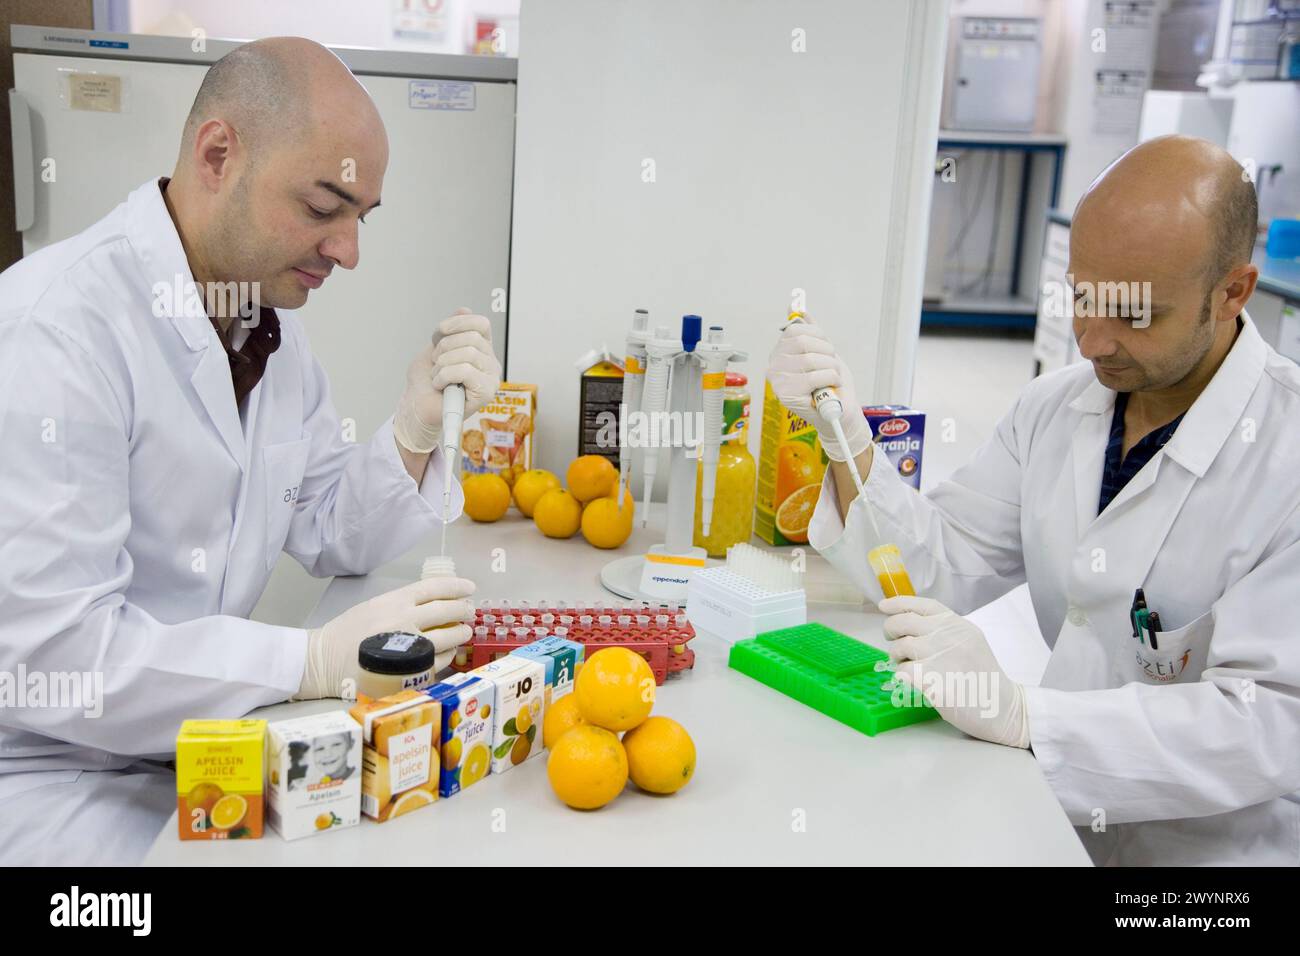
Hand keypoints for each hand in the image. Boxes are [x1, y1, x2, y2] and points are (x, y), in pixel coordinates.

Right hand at [295, 576, 476, 699]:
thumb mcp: (374, 606)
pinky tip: (449, 652)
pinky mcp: (409, 670)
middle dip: (464, 609)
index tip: (469, 587)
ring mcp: (409, 646)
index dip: (456, 586)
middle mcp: (405, 620)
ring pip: (448, 636)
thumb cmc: (347, 633)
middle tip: (469, 611)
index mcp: (394, 601)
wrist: (324, 661)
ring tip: (464, 632)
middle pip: (447, 610)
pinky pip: (439, 661)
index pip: (435, 587)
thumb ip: (403, 603)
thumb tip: (436, 602)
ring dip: (461, 633)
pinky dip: (448, 655)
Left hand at [393, 308, 502, 453]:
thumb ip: (450, 329)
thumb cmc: (426, 381)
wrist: (416, 406)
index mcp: (481, 349)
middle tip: (435, 363)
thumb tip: (465, 309)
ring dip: (442, 364)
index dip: (458, 323)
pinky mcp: (486, 393)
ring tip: (437, 376)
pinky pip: (465, 371)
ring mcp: (490, 379)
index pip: (481, 324)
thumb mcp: (435, 347)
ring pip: (469, 353)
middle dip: (445, 347)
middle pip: (473, 338)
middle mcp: (490, 363)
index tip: (438, 334)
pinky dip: (444, 376)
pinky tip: (440, 385)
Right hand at [766, 320, 870, 460]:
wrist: (840, 412)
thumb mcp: (823, 352)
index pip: (795, 329)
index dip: (817, 335)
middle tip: (832, 365)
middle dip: (827, 352)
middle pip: (802, 341)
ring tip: (832, 378)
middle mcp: (774, 365)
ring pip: (810, 359)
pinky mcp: (787, 396)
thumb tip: (800, 309)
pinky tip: (830, 387)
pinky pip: (814, 377)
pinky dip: (830, 380)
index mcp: (780, 352)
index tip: (826, 347)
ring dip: (831, 367)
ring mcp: (778, 381)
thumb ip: (810, 331)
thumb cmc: (830, 384)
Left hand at [880, 595, 1028, 748]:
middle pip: (902, 623)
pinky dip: (903, 677)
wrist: (1002, 707)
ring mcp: (938, 656)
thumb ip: (945, 630)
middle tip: (894, 644)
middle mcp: (946, 635)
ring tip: (908, 666)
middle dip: (891, 631)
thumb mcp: (970, 641)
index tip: (884, 606)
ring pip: (898, 648)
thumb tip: (911, 622)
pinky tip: (914, 681)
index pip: (922, 605)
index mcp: (957, 624)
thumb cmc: (983, 677)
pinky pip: (902, 672)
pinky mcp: (930, 679)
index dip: (899, 603)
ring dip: (897, 658)